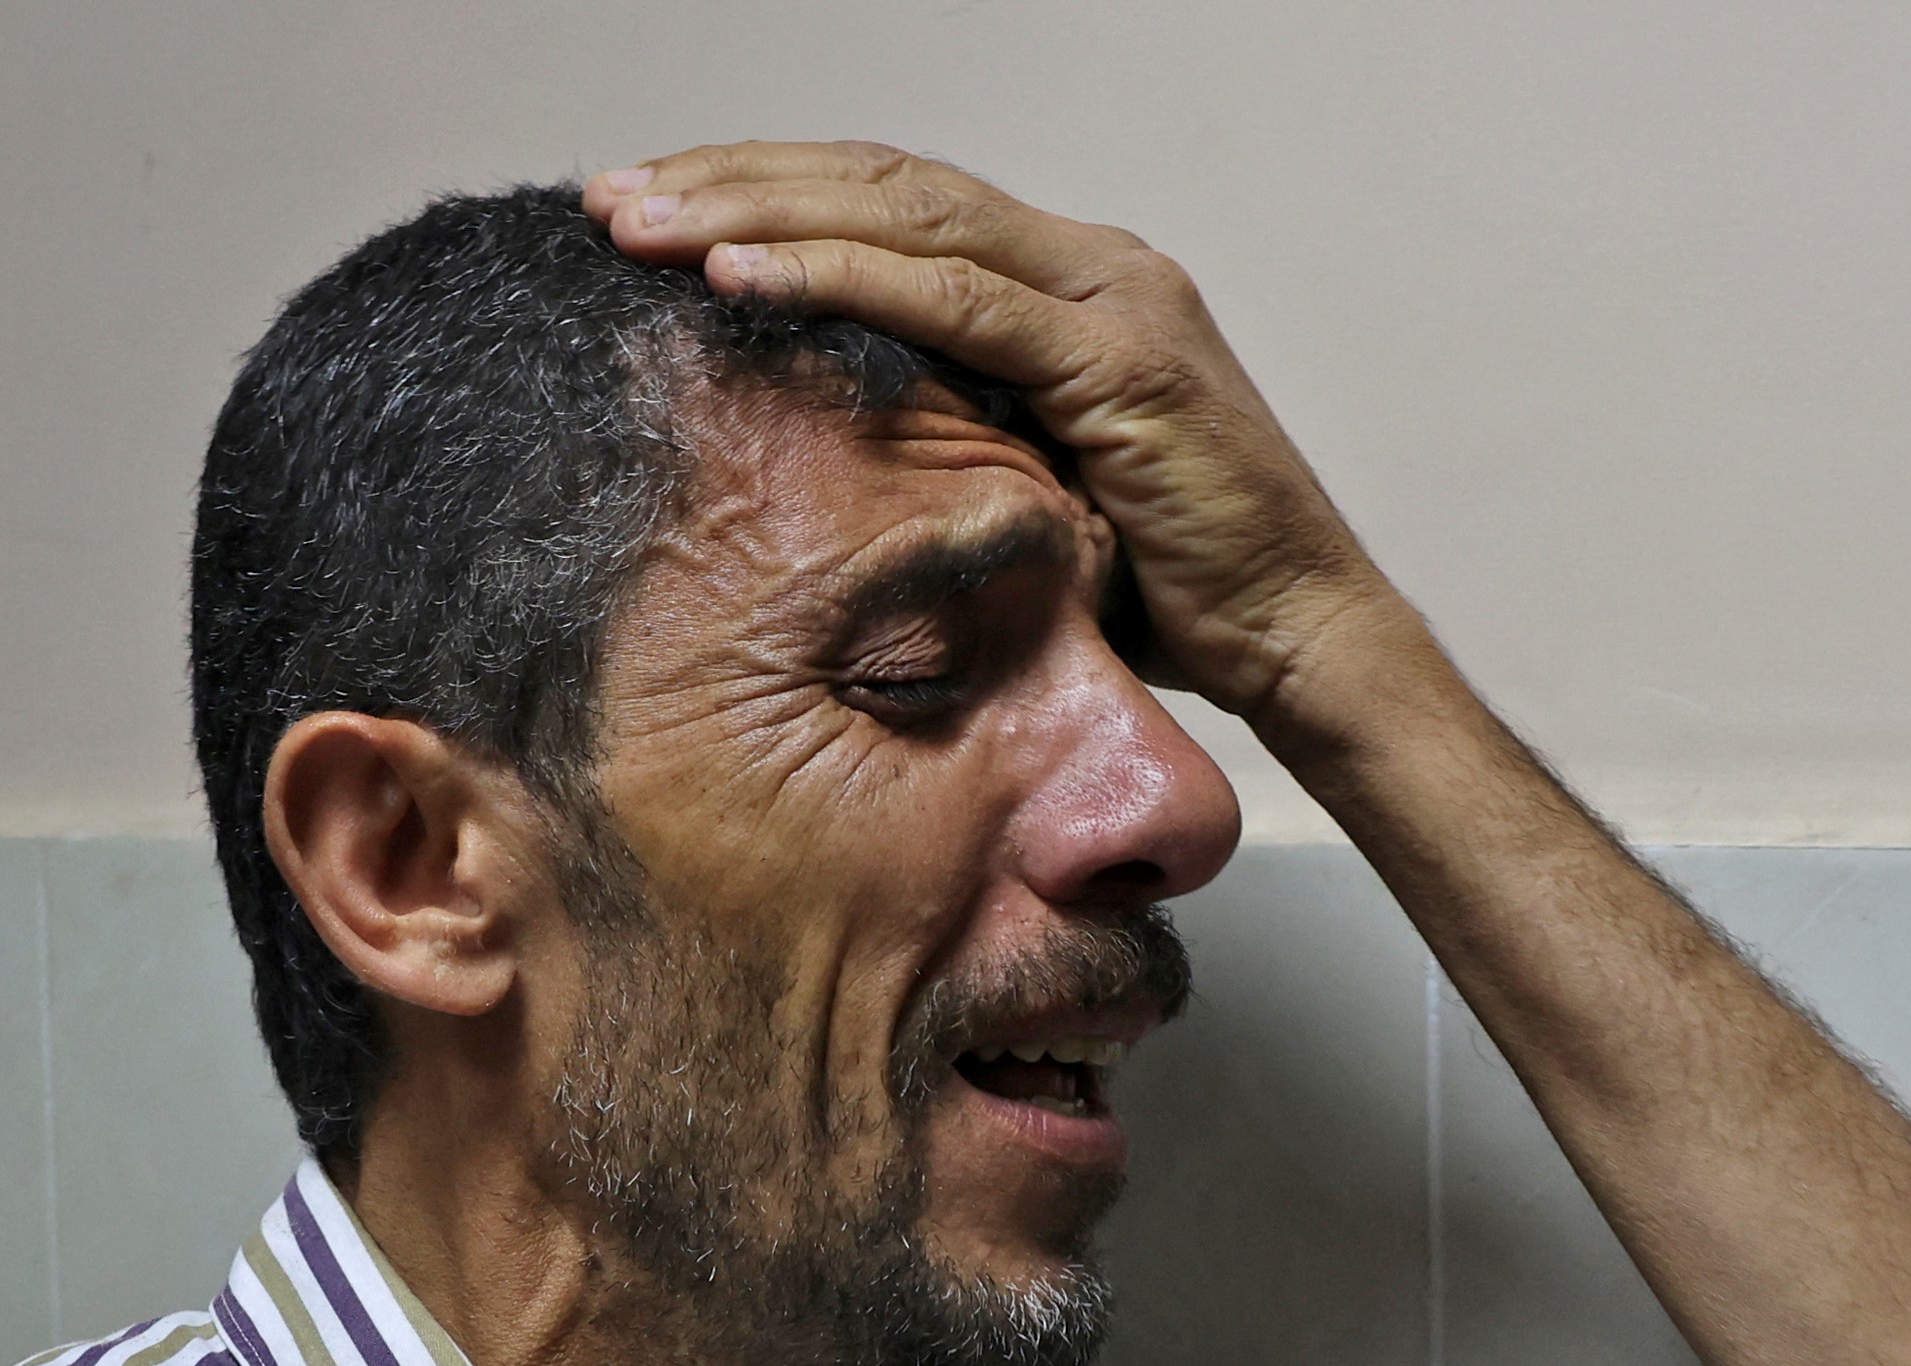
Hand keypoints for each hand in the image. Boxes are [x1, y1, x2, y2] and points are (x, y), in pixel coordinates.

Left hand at [586, 141, 1437, 734]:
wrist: (1303, 640)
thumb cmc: (1167, 599)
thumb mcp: (1024, 501)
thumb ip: (945, 450)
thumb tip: (813, 470)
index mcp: (1062, 285)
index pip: (888, 205)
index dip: (764, 195)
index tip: (649, 217)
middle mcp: (1088, 263)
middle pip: (878, 181)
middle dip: (732, 181)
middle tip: (607, 197)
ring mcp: (1108, 297)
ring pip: (901, 215)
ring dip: (754, 212)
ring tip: (639, 224)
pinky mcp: (1120, 360)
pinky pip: (953, 302)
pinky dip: (837, 278)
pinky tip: (736, 277)